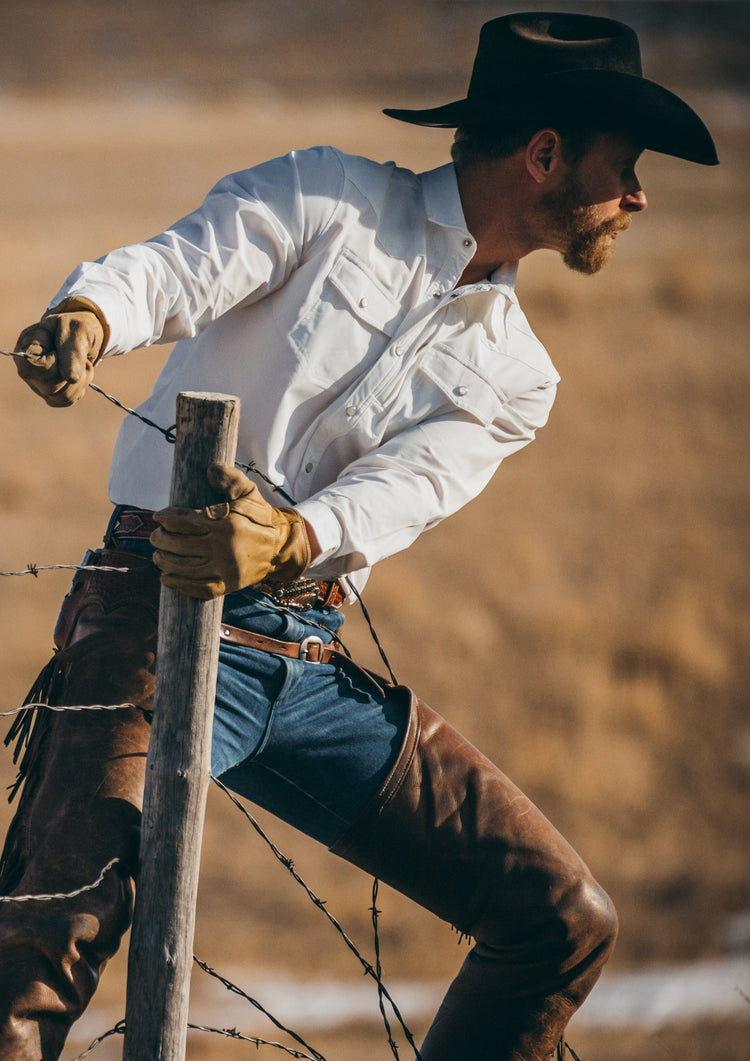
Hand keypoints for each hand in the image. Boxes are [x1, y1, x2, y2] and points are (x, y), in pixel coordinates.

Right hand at [14, 297, 106, 406]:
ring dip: (80, 379)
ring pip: (60, 396)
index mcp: (25, 347)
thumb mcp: (77, 330)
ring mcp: (38, 384)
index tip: (60, 347)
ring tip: (80, 361)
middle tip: (75, 352)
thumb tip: (72, 378)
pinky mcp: (51, 394)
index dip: (54, 359)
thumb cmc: (77, 329)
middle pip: (49, 385)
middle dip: (71, 370)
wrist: (83, 336)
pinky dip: (80, 387)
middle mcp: (27, 370)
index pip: (33, 365)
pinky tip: (80, 373)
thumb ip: (72, 350)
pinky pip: (67, 400)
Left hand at [150, 462, 311, 598]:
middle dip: (161, 540)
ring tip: (158, 555)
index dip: (166, 519)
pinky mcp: (229, 585)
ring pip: (185, 568)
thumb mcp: (249, 492)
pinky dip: (179, 584)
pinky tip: (166, 577)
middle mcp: (223, 548)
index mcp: (226, 523)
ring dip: (165, 562)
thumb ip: (230, 478)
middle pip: (179, 545)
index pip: (185, 521)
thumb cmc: (260, 517)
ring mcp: (225, 569)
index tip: (159, 517)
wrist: (282, 547)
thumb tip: (209, 469)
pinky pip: (199, 588)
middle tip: (155, 537)